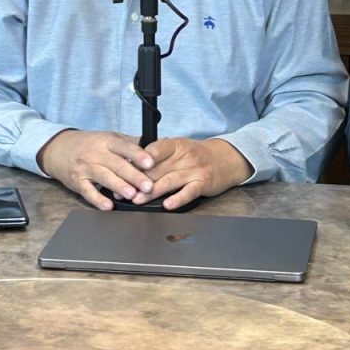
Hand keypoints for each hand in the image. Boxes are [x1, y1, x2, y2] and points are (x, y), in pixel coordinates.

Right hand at [37, 129, 155, 209]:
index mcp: (107, 141)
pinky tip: (108, 206)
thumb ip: (129, 143)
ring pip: (104, 177)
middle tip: (148, 186)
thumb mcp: (107, 138)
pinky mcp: (77, 182)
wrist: (59, 148)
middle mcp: (96, 153)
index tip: (150, 162)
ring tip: (132, 194)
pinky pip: (88, 192)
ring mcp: (86, 168)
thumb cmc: (89, 144)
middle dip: (134, 176)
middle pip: (117, 165)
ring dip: (119, 186)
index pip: (124, 146)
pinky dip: (98, 200)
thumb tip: (153, 147)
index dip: (137, 155)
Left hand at [129, 137, 252, 210]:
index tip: (123, 169)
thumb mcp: (179, 148)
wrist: (226, 158)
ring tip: (138, 200)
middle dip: (138, 181)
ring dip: (152, 192)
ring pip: (169, 181)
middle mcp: (184, 156)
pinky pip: (189, 192)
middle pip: (157, 169)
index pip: (153, 150)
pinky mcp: (203, 183)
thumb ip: (159, 155)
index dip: (137, 161)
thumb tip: (134, 165)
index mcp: (176, 145)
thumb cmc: (198, 154)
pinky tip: (167, 205)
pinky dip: (178, 198)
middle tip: (123, 190)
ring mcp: (194, 170)